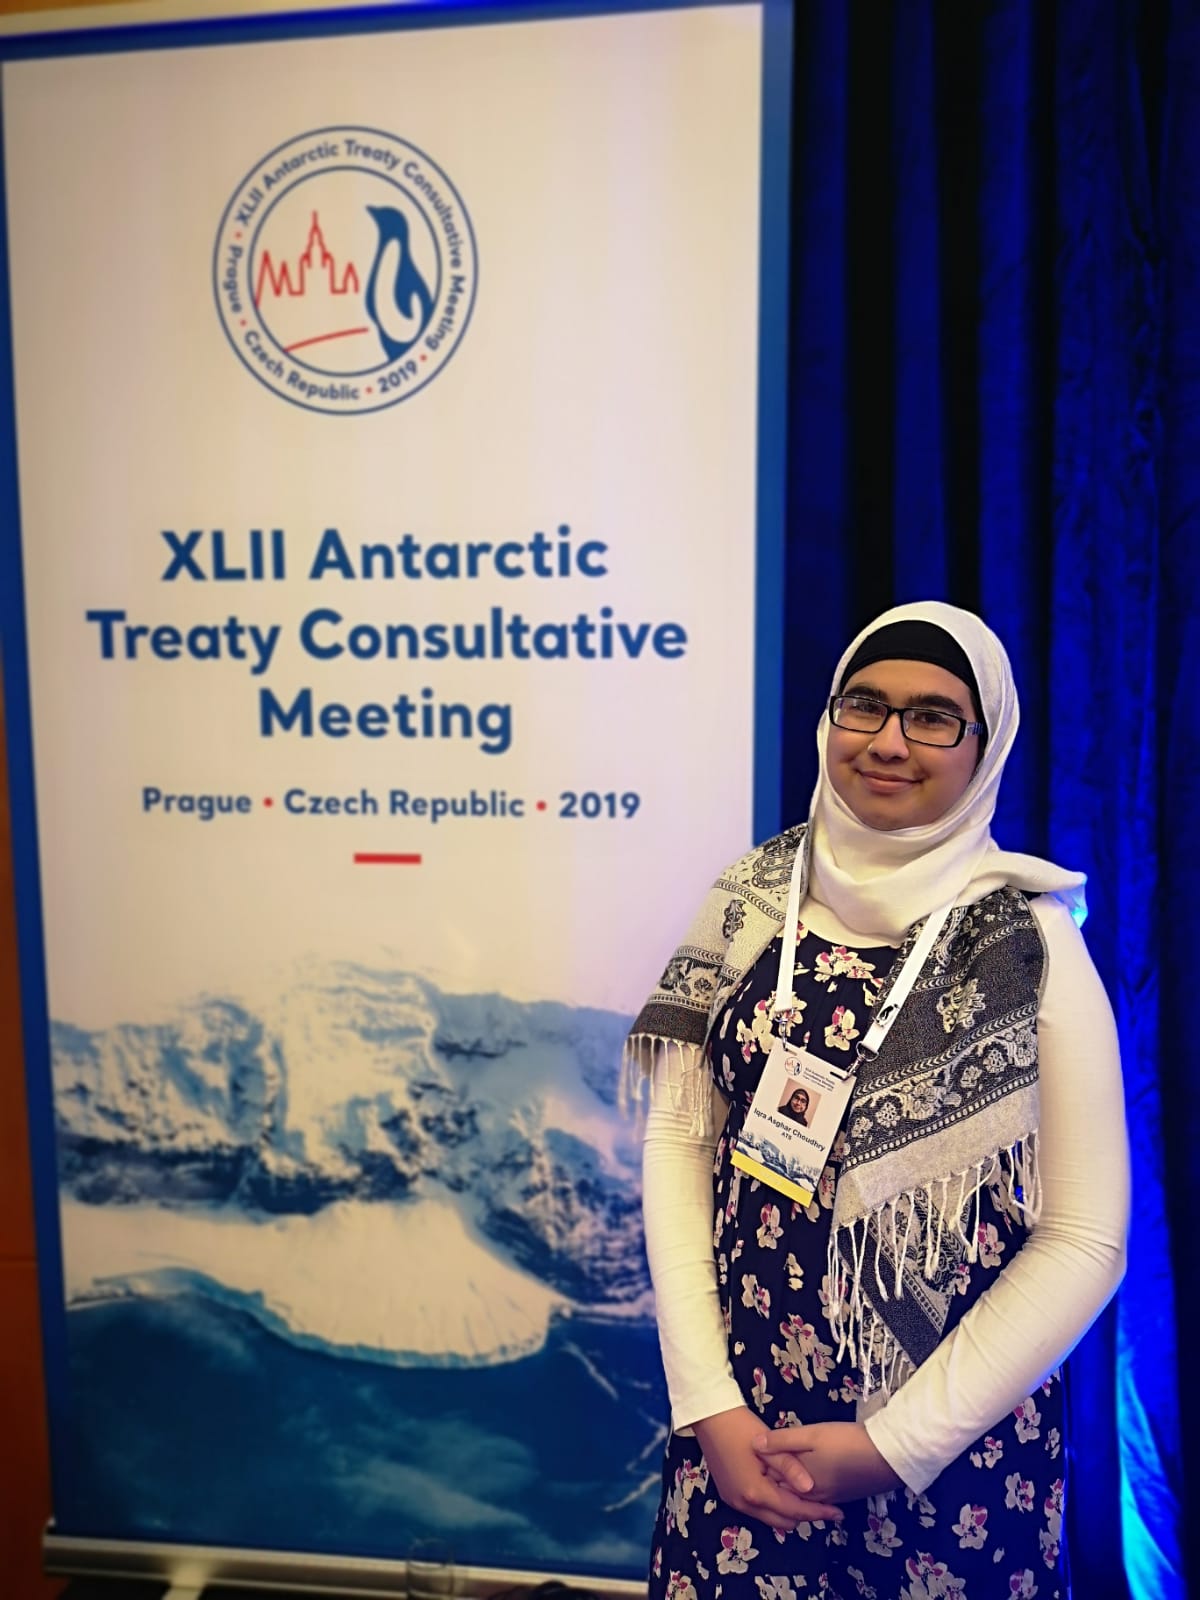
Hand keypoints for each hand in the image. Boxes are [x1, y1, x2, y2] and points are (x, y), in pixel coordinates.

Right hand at [692, 1407, 844, 1530]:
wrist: (710, 1417)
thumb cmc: (740, 1427)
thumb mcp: (770, 1445)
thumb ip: (790, 1467)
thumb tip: (811, 1487)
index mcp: (755, 1492)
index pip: (794, 1511)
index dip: (818, 1512)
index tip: (837, 1512)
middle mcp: (744, 1503)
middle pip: (783, 1521)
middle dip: (804, 1515)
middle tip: (823, 1503)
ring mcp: (734, 1501)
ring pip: (770, 1518)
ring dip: (788, 1511)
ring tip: (806, 1496)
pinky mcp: (730, 1494)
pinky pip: (758, 1510)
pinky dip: (774, 1505)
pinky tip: (783, 1489)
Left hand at [753, 1420, 903, 1503]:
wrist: (887, 1457)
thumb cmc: (845, 1442)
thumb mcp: (811, 1435)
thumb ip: (782, 1441)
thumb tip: (753, 1444)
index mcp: (799, 1484)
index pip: (770, 1478)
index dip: (759, 1464)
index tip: (749, 1450)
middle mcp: (811, 1497)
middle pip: (784, 1491)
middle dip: (772, 1477)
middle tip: (760, 1460)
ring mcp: (828, 1499)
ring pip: (800, 1495)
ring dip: (789, 1483)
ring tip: (779, 1468)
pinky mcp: (842, 1496)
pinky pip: (816, 1496)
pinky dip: (806, 1487)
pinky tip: (805, 1477)